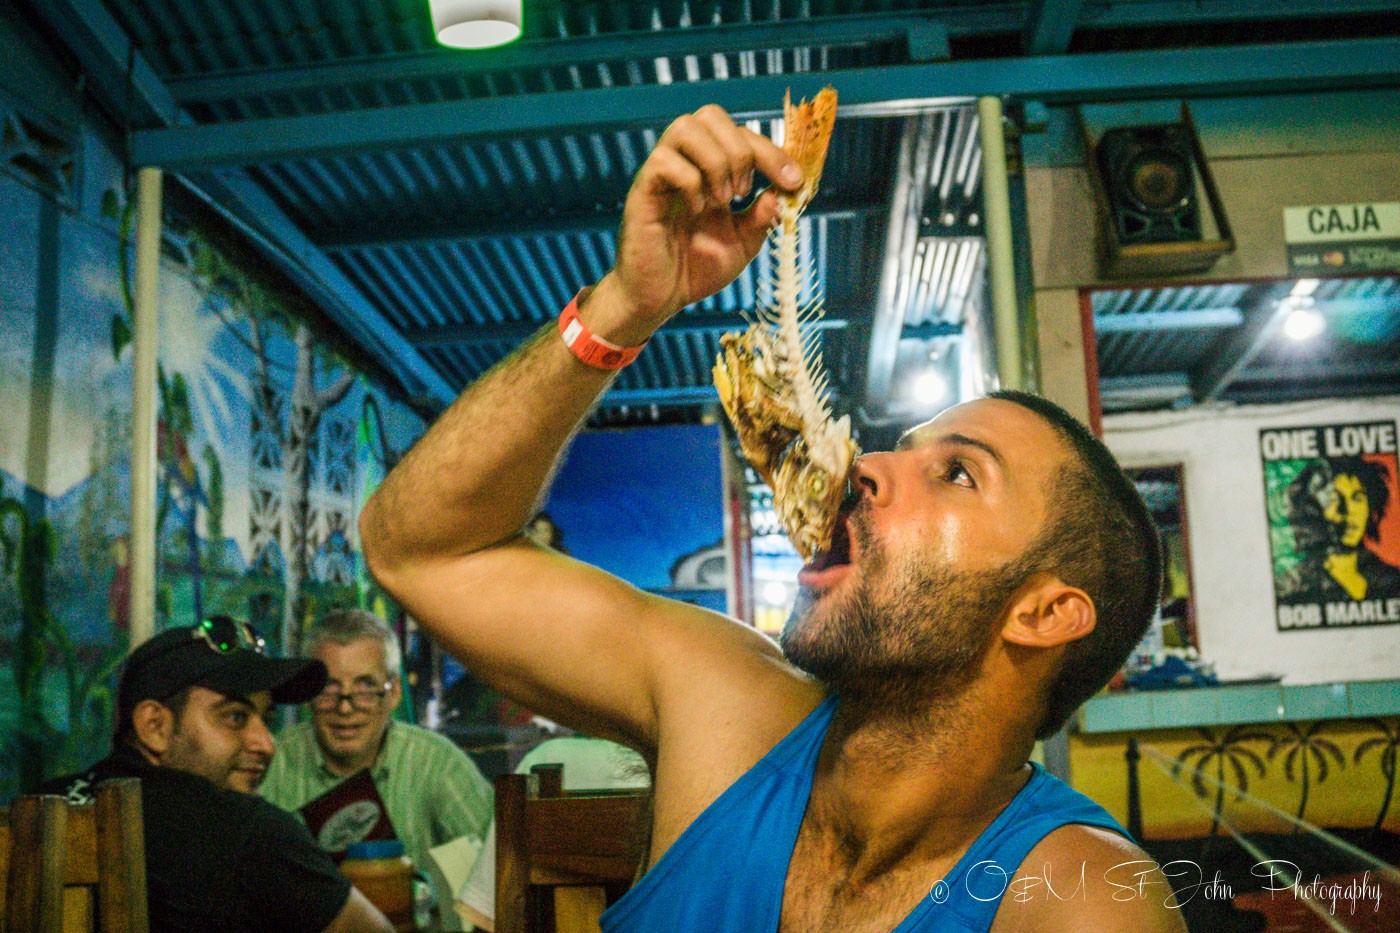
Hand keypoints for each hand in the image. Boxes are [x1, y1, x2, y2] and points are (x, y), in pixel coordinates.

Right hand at [583, 105, 802, 345]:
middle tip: (743, 193)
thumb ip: (762, 216)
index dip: (771, 151)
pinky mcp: (643, 190)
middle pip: (711, 114)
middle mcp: (685, 162)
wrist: (661, 299)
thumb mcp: (743, 243)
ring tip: (721, 200)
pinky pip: (664, 161)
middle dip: (741, 150)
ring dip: (715, 161)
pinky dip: (690, 183)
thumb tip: (780, 191)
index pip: (740, 134)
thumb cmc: (695, 269)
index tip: (793, 181)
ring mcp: (662, 173)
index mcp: (710, 169)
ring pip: (685, 127)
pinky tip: (695, 211)